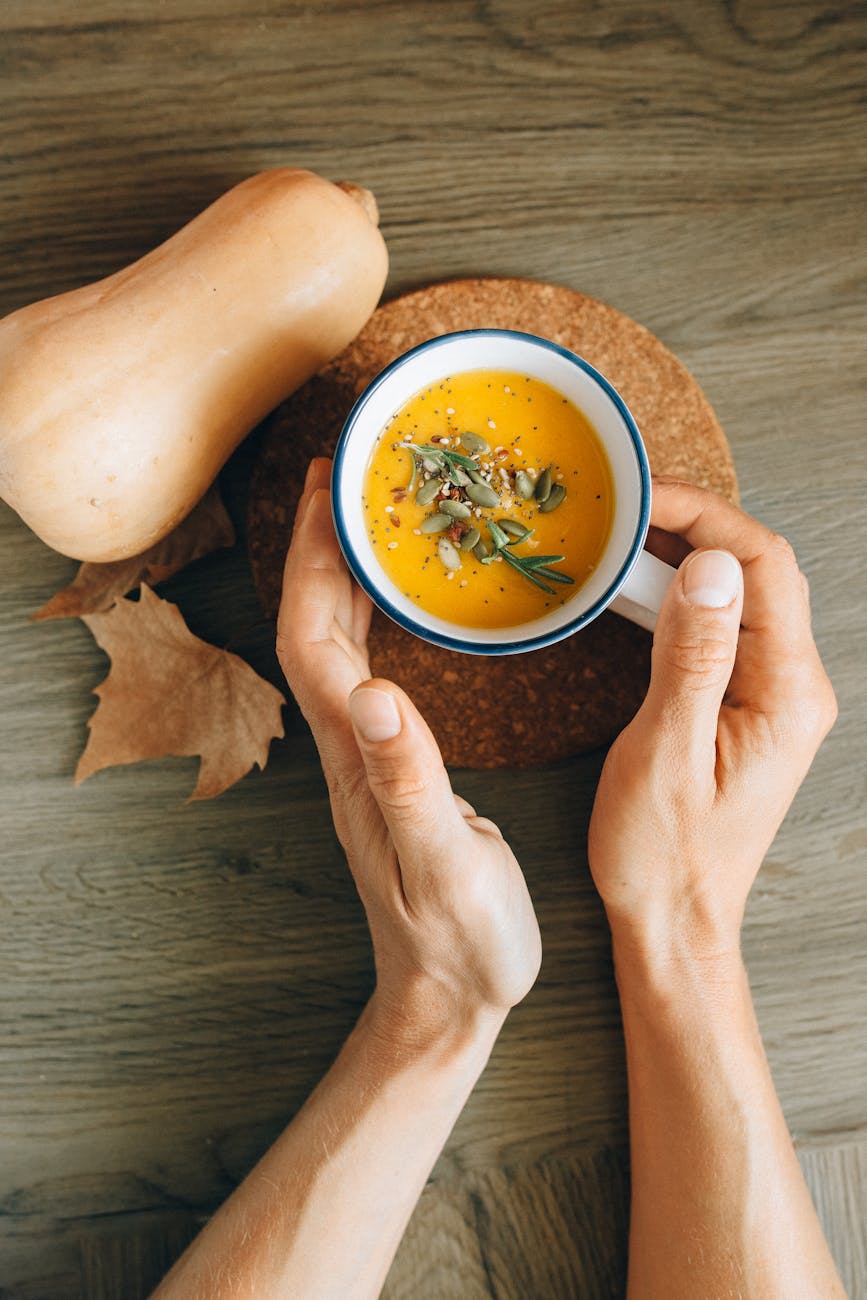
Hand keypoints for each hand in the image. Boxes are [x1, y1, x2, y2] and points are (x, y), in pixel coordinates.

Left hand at [276, 459, 540, 1044]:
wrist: (449, 993)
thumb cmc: (460, 938)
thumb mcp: (446, 864)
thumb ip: (412, 784)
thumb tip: (380, 695)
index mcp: (360, 756)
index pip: (313, 637)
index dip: (316, 560)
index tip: (332, 490)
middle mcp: (351, 744)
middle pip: (314, 624)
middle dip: (323, 544)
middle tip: (352, 475)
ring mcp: (367, 754)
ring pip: (338, 641)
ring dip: (345, 572)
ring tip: (376, 514)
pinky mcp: (391, 764)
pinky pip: (370, 665)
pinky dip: (377, 615)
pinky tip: (404, 597)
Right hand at [588, 478, 836, 959]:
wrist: (674, 920)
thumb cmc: (662, 854)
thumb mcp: (666, 752)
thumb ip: (693, 656)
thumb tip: (710, 565)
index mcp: (786, 694)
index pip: (763, 567)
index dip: (704, 516)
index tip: (641, 496)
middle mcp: (794, 686)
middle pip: (758, 570)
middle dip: (693, 524)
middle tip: (621, 509)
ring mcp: (773, 695)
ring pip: (739, 593)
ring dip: (682, 556)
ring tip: (620, 538)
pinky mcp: (746, 705)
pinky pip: (722, 628)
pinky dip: (677, 596)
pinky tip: (634, 589)